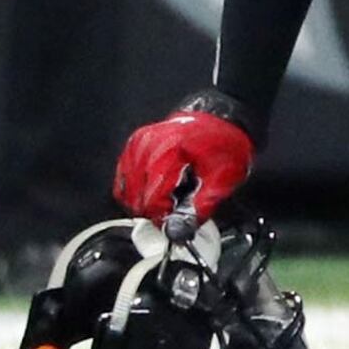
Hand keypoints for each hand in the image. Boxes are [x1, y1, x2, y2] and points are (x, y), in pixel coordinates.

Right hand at [113, 94, 255, 219]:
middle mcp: (146, 145)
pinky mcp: (133, 145)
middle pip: (136, 197)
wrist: (221, 117)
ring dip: (144, 201)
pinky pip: (123, 178)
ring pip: (126, 191)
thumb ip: (200, 206)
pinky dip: (136, 190)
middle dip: (155, 209)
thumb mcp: (223, 178)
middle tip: (176, 207)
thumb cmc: (225, 143)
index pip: (152, 198)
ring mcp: (136, 144)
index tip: (177, 220)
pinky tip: (155, 189)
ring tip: (168, 196)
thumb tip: (179, 231)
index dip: (164, 215)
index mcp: (169, 151)